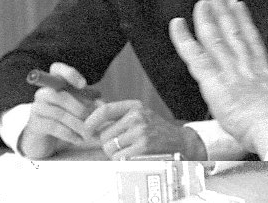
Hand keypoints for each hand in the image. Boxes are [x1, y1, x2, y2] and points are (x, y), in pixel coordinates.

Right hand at [19, 62, 95, 158]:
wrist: (45, 139)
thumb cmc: (67, 118)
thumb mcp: (81, 107)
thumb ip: (93, 103)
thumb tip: (103, 105)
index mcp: (55, 83)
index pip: (57, 68)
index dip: (69, 74)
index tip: (83, 85)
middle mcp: (43, 93)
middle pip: (61, 96)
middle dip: (81, 110)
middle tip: (93, 121)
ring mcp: (37, 108)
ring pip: (59, 114)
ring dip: (78, 125)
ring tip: (90, 134)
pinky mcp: (35, 124)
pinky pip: (54, 127)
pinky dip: (70, 134)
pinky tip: (80, 139)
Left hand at [84, 100, 205, 159]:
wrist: (181, 141)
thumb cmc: (157, 130)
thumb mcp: (141, 115)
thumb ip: (119, 117)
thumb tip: (91, 122)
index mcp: (135, 106)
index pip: (105, 110)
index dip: (91, 122)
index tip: (86, 132)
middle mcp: (137, 116)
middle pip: (104, 135)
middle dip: (108, 144)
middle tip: (121, 146)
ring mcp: (141, 131)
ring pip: (110, 148)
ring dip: (115, 154)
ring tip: (129, 151)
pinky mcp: (143, 146)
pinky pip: (119, 157)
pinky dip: (123, 160)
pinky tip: (134, 156)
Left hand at [168, 0, 267, 153]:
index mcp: (263, 74)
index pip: (252, 42)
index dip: (246, 22)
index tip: (240, 8)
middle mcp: (246, 67)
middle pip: (233, 33)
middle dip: (224, 13)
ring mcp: (229, 72)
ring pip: (215, 39)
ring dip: (207, 18)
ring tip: (202, 2)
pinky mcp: (214, 81)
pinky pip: (194, 56)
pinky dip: (184, 39)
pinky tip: (178, 25)